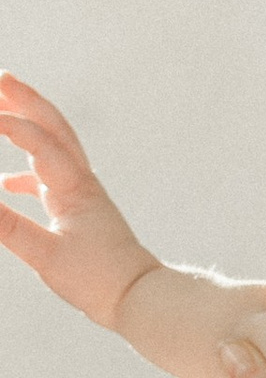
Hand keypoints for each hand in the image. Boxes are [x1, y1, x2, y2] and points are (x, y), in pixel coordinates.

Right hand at [0, 74, 165, 330]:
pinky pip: (49, 179)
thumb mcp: (45, 256)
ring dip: (27, 126)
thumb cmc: (98, 280)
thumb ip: (6, 226)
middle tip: (0, 78)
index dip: (8, 124)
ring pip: (52, 148)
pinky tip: (4, 183)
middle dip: (26, 101)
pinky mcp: (80, 211)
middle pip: (53, 128)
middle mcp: (80, 182)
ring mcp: (81, 195)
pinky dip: (24, 172)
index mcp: (74, 188)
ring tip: (0, 110)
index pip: (39, 142)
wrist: (139, 298)